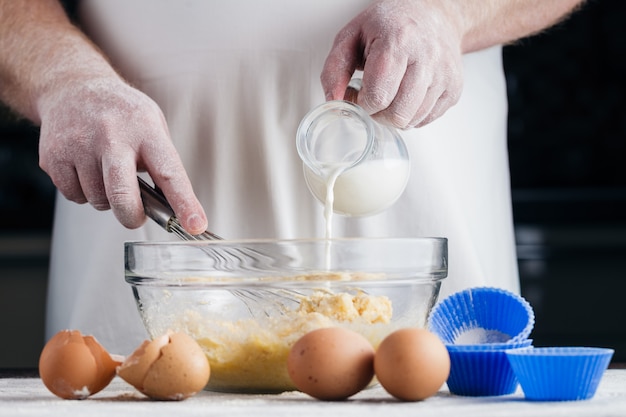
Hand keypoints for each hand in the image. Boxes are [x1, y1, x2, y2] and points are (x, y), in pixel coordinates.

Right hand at [37, 76, 207, 233]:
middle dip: (131, 215)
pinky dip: (83, 192)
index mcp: (145, 130)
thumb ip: (161, 163)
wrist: (71, 87)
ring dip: (106, 198)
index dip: (184, 203)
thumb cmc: (120, 113)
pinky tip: (85, 169)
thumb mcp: (152, 126)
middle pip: (123, 194)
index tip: (195, 225)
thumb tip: (172, 207)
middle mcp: (111, 136)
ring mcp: (79, 145)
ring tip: (106, 172)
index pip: (170, 173)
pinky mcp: (54, 156)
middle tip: (135, 216)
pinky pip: (74, 196)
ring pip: (98, 200)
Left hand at [321, 0, 464, 128]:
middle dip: (378, 114)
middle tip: (374, 97)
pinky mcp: (454, 89)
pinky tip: (406, 95)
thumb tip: (333, 101)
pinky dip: (411, 114)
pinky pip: (426, 120)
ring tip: (390, 93)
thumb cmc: (392, 24)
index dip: (361, 103)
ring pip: (412, 121)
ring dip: (394, 115)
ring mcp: (444, 75)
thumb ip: (334, 69)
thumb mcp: (352, 35)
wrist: (435, 14)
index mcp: (399, 40)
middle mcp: (427, 57)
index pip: (378, 96)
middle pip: (397, 114)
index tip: (358, 93)